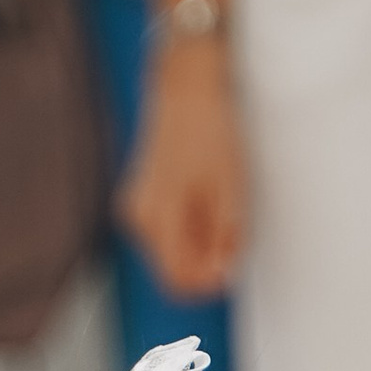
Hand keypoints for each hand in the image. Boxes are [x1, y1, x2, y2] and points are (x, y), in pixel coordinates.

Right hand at [120, 38, 247, 295]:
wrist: (186, 87)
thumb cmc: (210, 130)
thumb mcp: (230, 187)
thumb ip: (226, 235)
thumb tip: (224, 272)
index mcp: (159, 216)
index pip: (177, 278)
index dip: (207, 283)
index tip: (231, 269)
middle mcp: (140, 216)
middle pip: (171, 266)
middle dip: (205, 262)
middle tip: (234, 235)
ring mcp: (136, 205)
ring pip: (169, 249)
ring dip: (198, 244)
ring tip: (222, 210)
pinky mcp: (141, 195)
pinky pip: (164, 229)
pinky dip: (188, 227)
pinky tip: (206, 202)